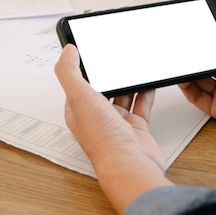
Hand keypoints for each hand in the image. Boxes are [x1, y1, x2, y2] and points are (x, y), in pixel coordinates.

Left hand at [55, 44, 171, 214]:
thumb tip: (67, 51)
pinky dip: (145, 93)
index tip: (86, 50)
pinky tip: (148, 83)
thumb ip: (69, 72)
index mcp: (78, 110)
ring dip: (127, 82)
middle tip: (113, 55)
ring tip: (132, 65)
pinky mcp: (136, 127)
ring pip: (122, 96)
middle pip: (101, 88)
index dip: (80, 67)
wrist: (130, 164)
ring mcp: (117, 123)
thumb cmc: (103, 140)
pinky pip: (141, 105)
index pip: (76, 83)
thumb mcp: (79, 97)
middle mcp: (96, 117)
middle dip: (107, 73)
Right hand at [179, 14, 215, 156]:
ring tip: (180, 62)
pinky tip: (183, 79)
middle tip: (185, 48)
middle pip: (209, 67)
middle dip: (197, 58)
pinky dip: (188, 90)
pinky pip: (199, 99)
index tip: (199, 35)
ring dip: (189, 72)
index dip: (210, 45)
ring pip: (200, 82)